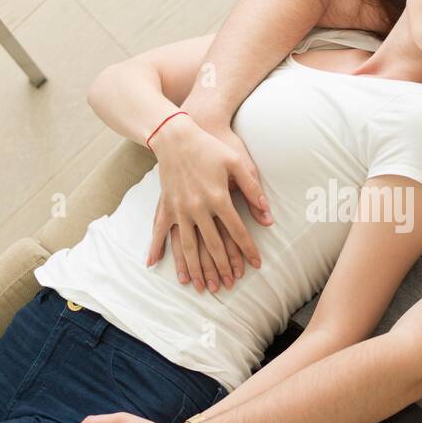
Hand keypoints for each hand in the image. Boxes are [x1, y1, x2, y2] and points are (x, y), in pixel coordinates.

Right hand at [147, 113, 272, 293]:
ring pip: (189, 246)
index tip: (256, 265)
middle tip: (230, 284)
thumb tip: (268, 216)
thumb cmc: (210, 148)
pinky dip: (156, 248)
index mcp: (218, 198)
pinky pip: (160, 232)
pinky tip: (153, 264)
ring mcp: (179, 209)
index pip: (238, 232)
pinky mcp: (166, 205)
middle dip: (223, 267)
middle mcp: (198, 208)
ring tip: (202, 286)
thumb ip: (253, 190)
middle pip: (214, 245)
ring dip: (196, 268)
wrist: (176, 136)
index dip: (248, 249)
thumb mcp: (237, 163)